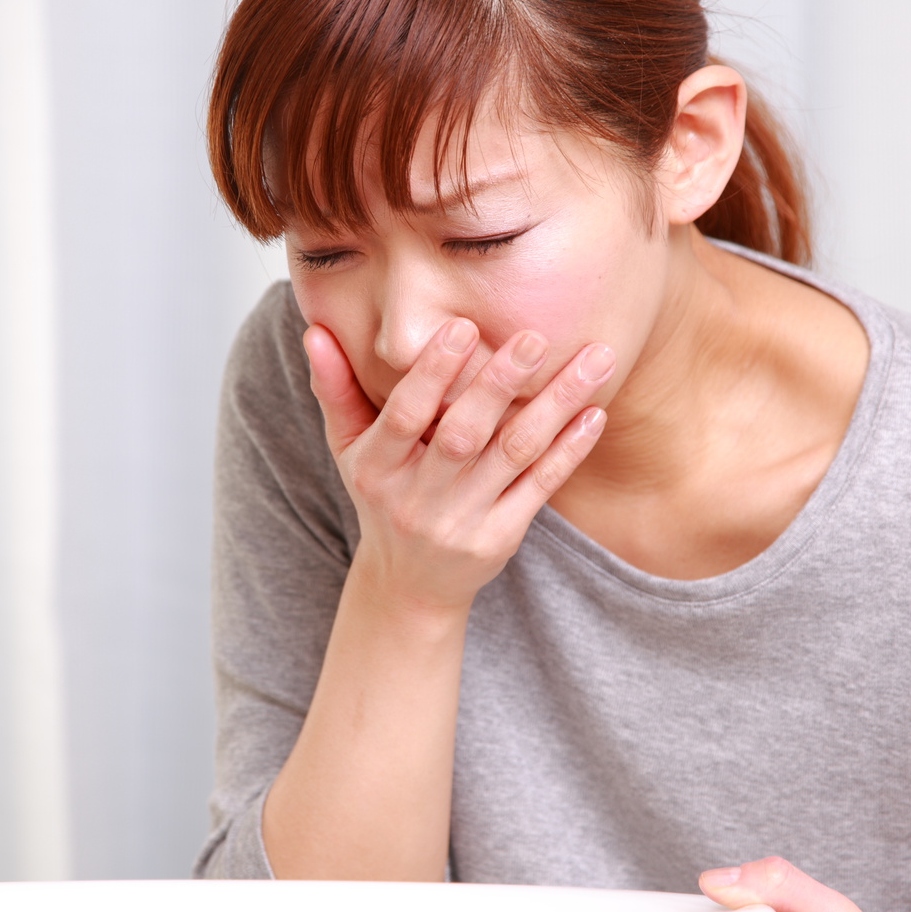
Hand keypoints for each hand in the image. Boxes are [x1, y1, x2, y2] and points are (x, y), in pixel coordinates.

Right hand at [304, 318, 613, 612]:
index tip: (463, 327)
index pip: (404, 416)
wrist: (408, 584)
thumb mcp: (347, 448)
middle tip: (535, 338)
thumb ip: (335, 388)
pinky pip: (539, 488)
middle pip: (462, 436)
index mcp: (375, 469)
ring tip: (594, 360)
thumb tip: (315, 331)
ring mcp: (461, 520)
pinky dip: (569, 450)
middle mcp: (417, 497)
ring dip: (556, 406)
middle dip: (498, 385)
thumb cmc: (380, 496)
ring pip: (513, 455)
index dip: (432, 373)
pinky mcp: (500, 537)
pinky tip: (595, 413)